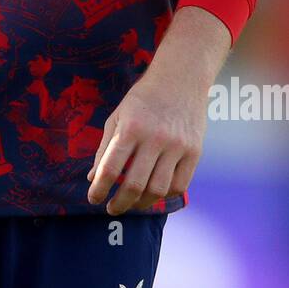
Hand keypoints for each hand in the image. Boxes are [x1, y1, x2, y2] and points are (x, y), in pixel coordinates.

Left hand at [86, 74, 206, 216]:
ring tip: (132, 203)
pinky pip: (180, 185)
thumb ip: (105, 148)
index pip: (110, 168)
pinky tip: (154, 193)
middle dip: (119, 203)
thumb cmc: (143, 99)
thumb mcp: (117, 117)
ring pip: (158, 190)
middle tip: (112, 208)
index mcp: (130, 128)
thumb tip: (93, 178)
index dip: (99, 189)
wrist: (180, 79)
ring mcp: (177, 146)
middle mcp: (154, 138)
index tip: (93, 199)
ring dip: (142, 203)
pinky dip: (165, 195)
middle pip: (134, 185)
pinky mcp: (195, 151)